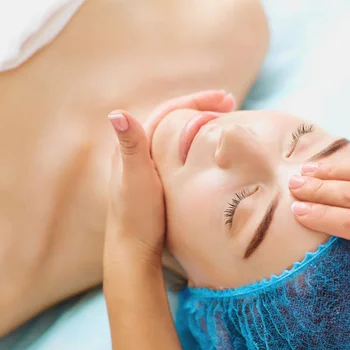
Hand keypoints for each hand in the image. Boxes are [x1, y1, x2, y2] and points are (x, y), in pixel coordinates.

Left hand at [104, 90, 235, 267]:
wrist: (132, 250)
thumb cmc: (136, 215)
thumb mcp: (136, 179)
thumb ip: (131, 145)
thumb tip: (117, 112)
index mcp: (133, 145)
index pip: (170, 110)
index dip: (198, 100)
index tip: (227, 99)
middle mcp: (139, 150)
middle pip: (176, 118)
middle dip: (203, 107)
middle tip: (231, 104)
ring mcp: (149, 164)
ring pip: (179, 134)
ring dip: (202, 123)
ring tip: (226, 121)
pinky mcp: (158, 179)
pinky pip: (181, 150)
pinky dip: (198, 143)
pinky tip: (211, 151)